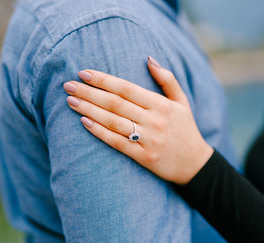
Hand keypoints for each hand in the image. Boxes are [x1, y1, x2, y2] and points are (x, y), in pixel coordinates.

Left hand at [63, 57, 213, 184]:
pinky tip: (84, 122)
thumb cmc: (185, 129)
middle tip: (68, 85)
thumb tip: (148, 58)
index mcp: (161, 104)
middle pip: (115, 103)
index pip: (126, 88)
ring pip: (113, 122)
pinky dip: (100, 132)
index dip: (104, 80)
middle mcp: (153, 120)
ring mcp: (148, 140)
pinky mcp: (143, 157)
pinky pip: (117, 143)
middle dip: (89, 92)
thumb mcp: (181, 101)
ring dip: (90, 110)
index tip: (84, 73)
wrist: (195, 164)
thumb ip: (167, 79)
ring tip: (71, 101)